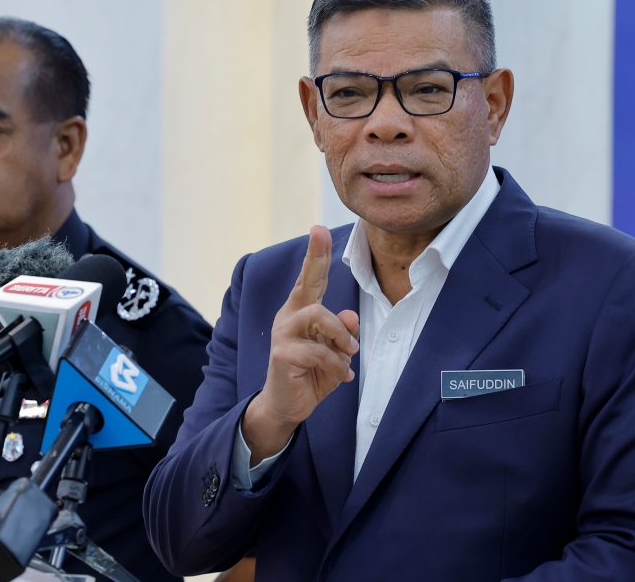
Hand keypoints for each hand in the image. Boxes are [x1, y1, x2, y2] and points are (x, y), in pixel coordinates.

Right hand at [241, 226, 358, 465]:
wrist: (287, 405)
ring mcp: (283, 334)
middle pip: (306, 284)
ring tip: (349, 353)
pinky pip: (318, 351)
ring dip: (341, 336)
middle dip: (317, 260)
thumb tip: (352, 316)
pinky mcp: (282, 354)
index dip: (316, 254)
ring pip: (318, 316)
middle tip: (323, 236)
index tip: (319, 229)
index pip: (311, 279)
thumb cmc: (311, 374)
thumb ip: (343, 334)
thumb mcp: (335, 352)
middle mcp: (289, 317)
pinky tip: (343, 377)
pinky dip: (337, 364)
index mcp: (302, 312)